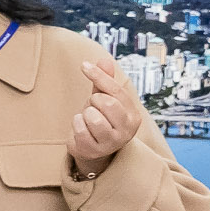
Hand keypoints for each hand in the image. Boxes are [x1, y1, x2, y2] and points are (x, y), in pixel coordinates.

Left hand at [69, 56, 143, 174]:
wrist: (90, 147)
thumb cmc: (99, 119)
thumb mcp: (103, 98)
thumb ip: (104, 81)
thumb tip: (104, 59)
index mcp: (133, 115)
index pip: (117, 91)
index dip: (99, 76)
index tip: (84, 65)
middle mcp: (127, 130)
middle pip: (107, 103)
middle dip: (93, 101)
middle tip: (93, 108)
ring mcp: (112, 142)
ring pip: (93, 117)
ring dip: (84, 114)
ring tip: (88, 119)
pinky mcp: (94, 150)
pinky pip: (79, 129)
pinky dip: (76, 124)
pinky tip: (81, 128)